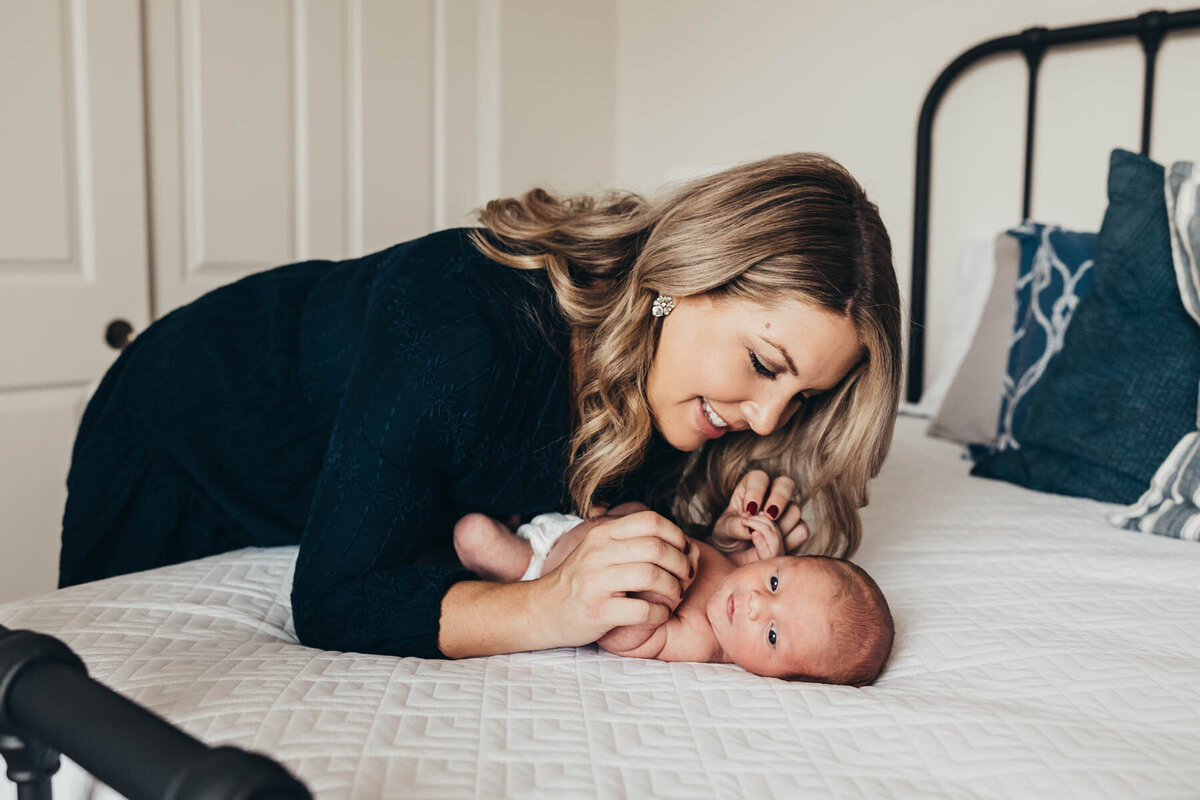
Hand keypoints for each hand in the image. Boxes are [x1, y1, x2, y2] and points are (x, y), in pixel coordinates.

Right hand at [537, 510, 690, 646]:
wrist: (542, 610)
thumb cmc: (580, 582)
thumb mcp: (599, 550)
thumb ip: (631, 542)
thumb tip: (681, 541)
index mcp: (602, 534)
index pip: (651, 521)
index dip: (676, 535)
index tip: (684, 552)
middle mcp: (598, 553)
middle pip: (656, 548)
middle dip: (681, 564)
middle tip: (685, 577)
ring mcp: (595, 582)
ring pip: (652, 576)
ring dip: (673, 589)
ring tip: (675, 597)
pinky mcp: (597, 612)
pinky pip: (642, 610)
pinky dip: (660, 614)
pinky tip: (660, 615)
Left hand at [711, 470, 808, 554]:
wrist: (735, 559)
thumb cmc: (728, 538)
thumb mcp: (723, 531)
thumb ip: (734, 527)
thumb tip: (751, 529)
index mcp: (750, 488)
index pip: (759, 478)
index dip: (756, 491)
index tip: (749, 510)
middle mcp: (771, 495)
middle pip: (786, 484)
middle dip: (779, 500)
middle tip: (769, 517)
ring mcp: (786, 511)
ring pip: (795, 510)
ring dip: (780, 527)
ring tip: (762, 539)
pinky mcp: (796, 530)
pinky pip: (801, 532)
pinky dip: (789, 541)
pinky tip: (774, 548)